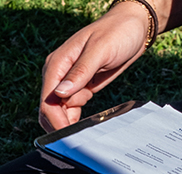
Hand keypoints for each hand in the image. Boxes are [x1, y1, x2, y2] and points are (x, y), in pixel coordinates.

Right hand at [39, 5, 148, 130]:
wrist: (134, 27)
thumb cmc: (118, 32)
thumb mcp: (100, 50)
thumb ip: (80, 71)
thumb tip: (60, 93)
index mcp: (57, 63)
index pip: (48, 100)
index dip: (55, 120)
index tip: (67, 134)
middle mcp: (58, 74)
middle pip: (49, 109)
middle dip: (59, 124)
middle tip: (76, 137)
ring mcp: (67, 82)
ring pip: (58, 113)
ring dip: (68, 123)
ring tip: (85, 128)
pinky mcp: (78, 88)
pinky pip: (70, 110)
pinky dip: (76, 119)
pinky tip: (86, 122)